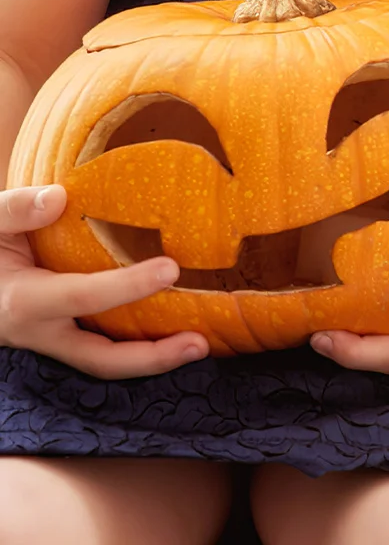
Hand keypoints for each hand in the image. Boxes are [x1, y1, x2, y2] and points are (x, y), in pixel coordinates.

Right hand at [0, 184, 208, 376]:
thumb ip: (16, 209)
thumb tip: (58, 198)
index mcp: (22, 301)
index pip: (82, 296)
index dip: (127, 287)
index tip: (172, 269)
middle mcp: (38, 330)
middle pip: (98, 357)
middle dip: (149, 357)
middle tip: (199, 344)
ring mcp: (50, 338)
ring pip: (102, 360)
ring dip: (150, 359)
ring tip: (199, 345)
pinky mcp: (61, 334)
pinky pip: (101, 345)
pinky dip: (136, 343)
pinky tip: (175, 328)